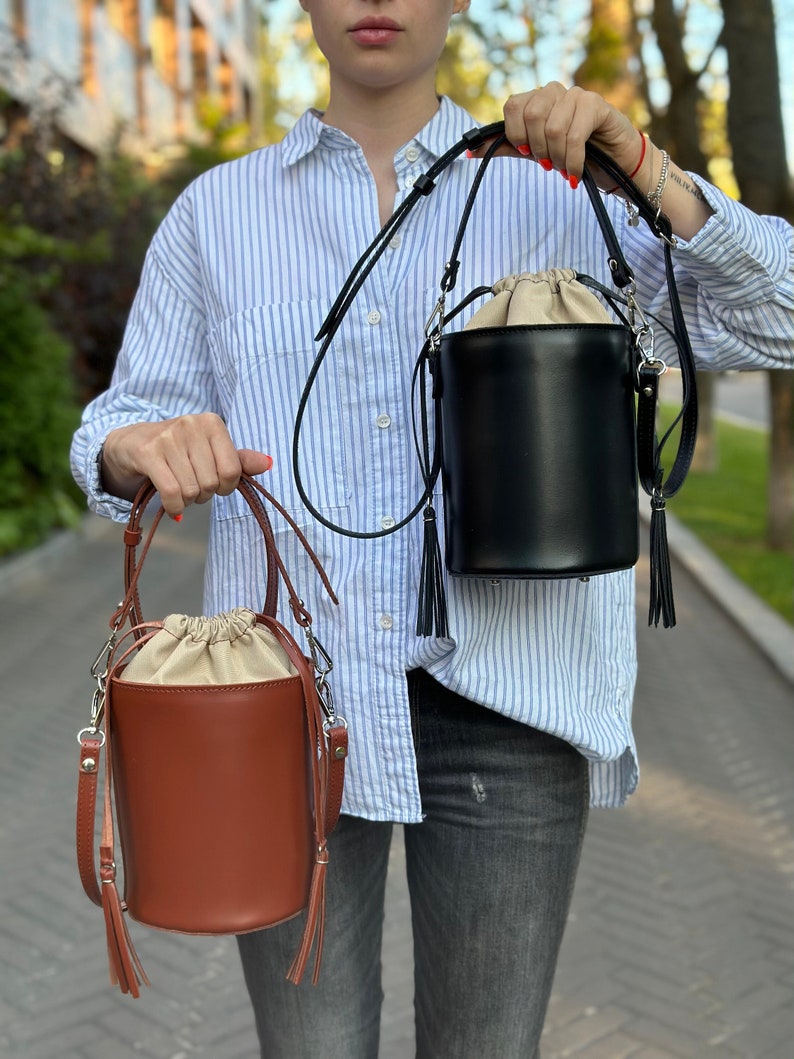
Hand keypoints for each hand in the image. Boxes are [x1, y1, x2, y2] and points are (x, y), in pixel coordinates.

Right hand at [101, 413, 272, 515]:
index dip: (226, 487)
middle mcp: (190, 424)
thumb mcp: (210, 451)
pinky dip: (174, 507)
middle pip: (211, 483)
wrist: (131, 443)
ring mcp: (168, 437)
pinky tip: (172, 505)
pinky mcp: (147, 453)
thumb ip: (239, 460)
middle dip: (204, 494)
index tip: (215, 484)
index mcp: (211, 423)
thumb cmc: (179, 451)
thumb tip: (268, 463)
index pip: (232, 471)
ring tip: (178, 488)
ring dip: (187, 500)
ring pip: (192, 490)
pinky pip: (172, 493)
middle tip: (191, 485)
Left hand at [470, 82, 643, 190]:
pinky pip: (574, 135)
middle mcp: (555, 92)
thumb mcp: (534, 153)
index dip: (515, 134)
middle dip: (538, 149)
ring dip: (558, 158)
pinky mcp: (596, 105)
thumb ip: (506, 148)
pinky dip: (573, 161)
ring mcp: (577, 95)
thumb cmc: (574, 156)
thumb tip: (470, 152)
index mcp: (537, 100)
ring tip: (566, 168)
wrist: (615, 165)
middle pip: (532, 114)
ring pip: (553, 127)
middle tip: (550, 163)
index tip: (527, 153)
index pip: (512, 105)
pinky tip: (576, 173)